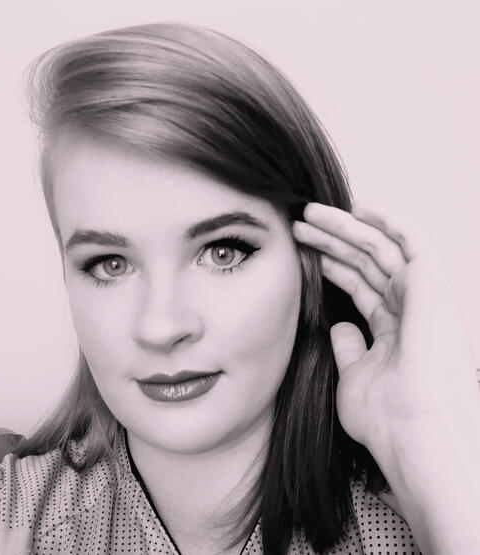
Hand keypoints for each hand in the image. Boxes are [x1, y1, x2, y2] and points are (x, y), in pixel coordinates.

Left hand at [292, 200, 478, 455]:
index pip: (361, 286)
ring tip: (309, 215)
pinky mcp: (432, 285)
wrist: (413, 433)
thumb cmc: (386, 418)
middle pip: (366, 263)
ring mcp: (422, 297)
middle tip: (299, 225)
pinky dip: (389, 221)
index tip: (306, 251)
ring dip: (345, 228)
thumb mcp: (355, 376)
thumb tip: (341, 327)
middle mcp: (411, 310)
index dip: (333, 265)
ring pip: (380, 248)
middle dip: (331, 241)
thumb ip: (350, 348)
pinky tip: (359, 208)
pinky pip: (413, 240)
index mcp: (396, 331)